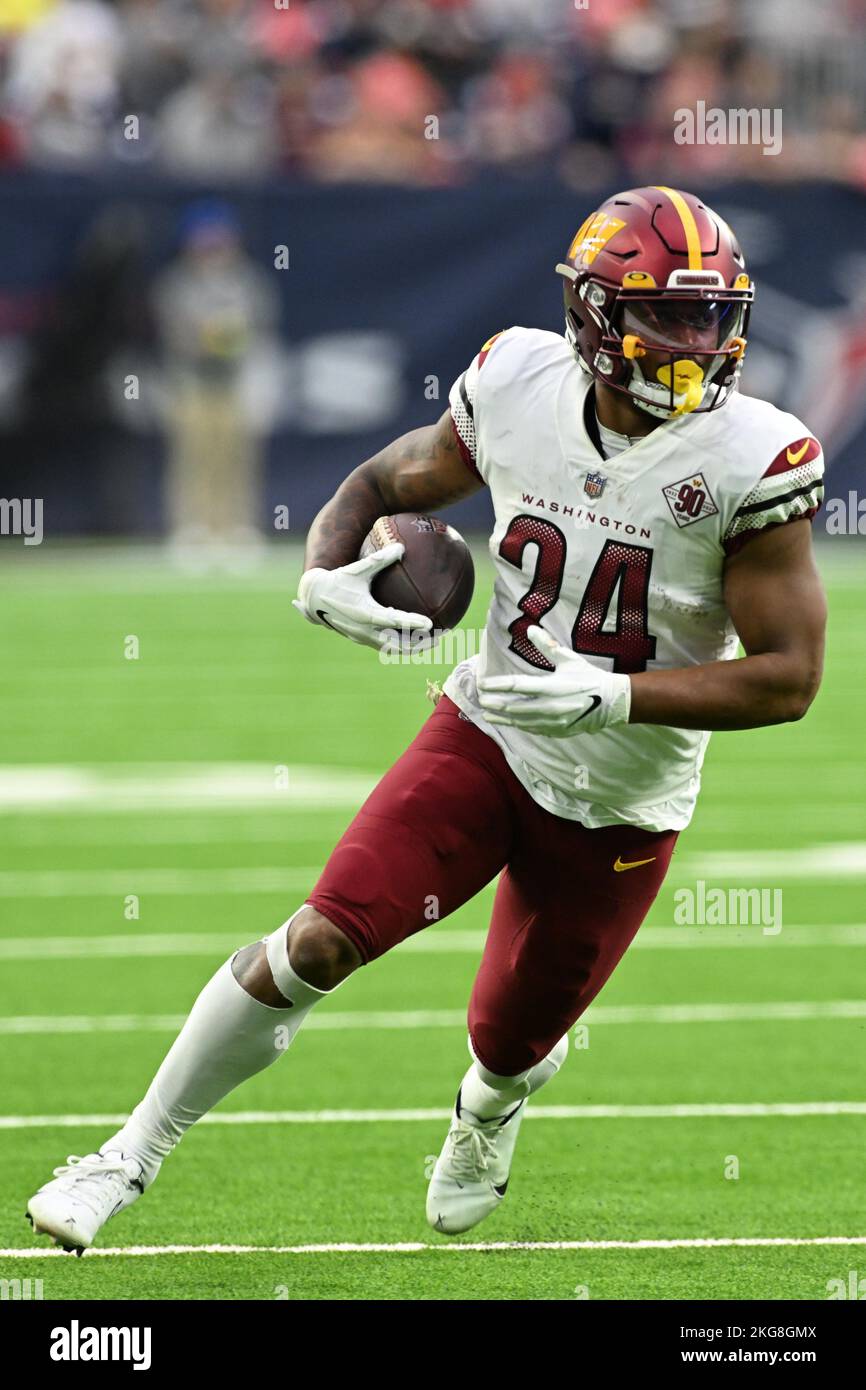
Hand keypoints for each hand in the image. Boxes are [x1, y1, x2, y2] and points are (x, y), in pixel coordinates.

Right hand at [292, 543, 432, 650]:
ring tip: (433, 641)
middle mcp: (365, 630)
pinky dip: (403, 644)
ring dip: (414, 647)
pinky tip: (415, 635)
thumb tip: (401, 546)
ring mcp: (364, 638)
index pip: (393, 621)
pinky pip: (387, 646)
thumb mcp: (357, 568)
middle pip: (399, 645)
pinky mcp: (363, 640)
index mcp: (365, 613)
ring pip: (394, 649)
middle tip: (442, 636)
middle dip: (421, 644)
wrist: (314, 599)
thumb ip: (379, 559)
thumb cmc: (337, 581)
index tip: (431, 624)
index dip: (412, 623)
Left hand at [477, 625, 630, 736]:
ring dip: (503, 718)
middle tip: (480, 701)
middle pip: (514, 707)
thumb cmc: (590, 677)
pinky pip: (533, 729)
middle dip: (495, 704)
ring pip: (521, 721)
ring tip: (488, 715)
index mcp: (551, 687)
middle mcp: (550, 707)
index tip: (483, 684)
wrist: (612, 703)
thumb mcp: (569, 659)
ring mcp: (553, 722)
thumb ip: (547, 646)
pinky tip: (510, 722)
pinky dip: (519, 725)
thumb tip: (530, 630)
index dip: (498, 685)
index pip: (517, 686)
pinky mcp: (558, 731)